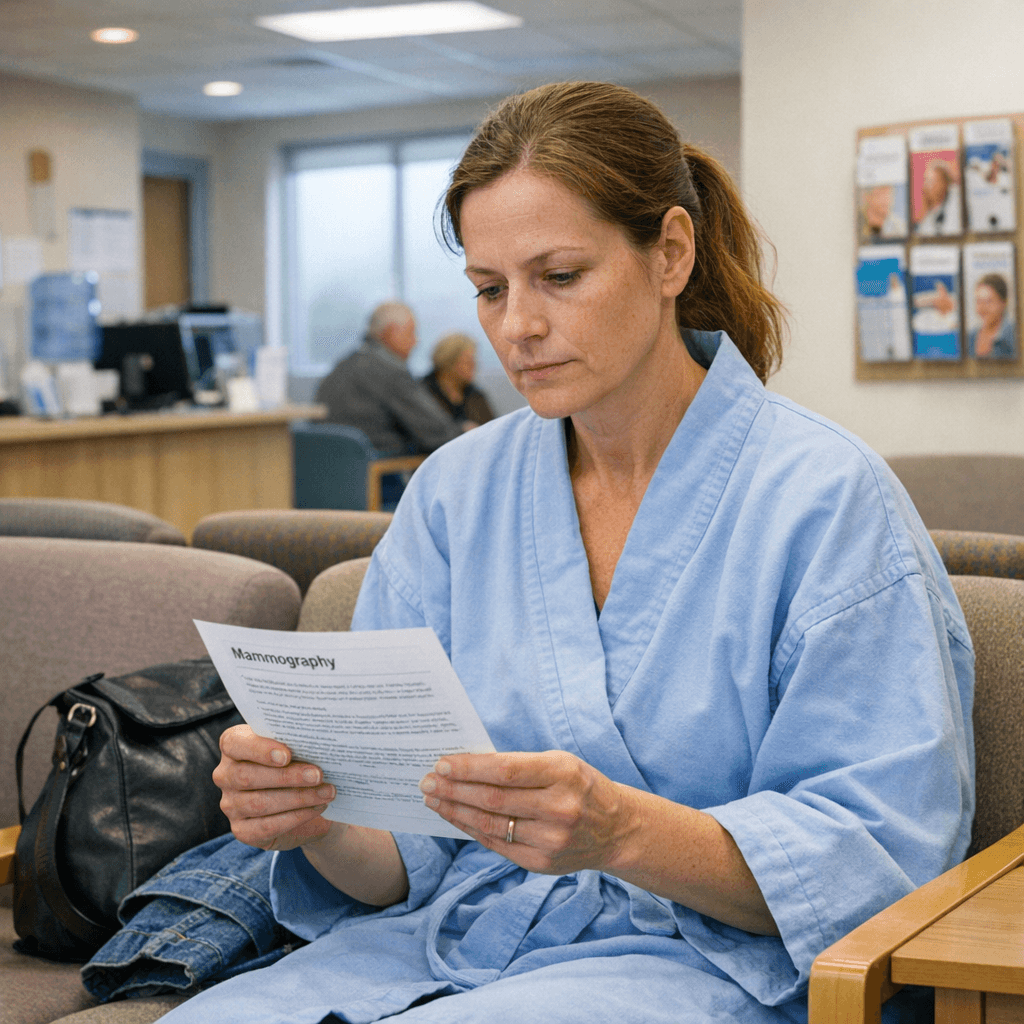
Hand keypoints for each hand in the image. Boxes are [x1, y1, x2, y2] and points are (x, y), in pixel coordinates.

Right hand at [213, 724, 337, 850]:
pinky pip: (267, 826)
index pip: (233, 743)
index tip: (287, 755)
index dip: (259, 749)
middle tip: (318, 775)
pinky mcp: (242, 830)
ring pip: (259, 803)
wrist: (304, 799)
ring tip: (326, 792)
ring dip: (298, 798)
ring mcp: (231, 805)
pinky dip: (296, 817)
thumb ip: (296, 742)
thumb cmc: (297, 762)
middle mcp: (225, 775)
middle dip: (287, 776)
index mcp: (233, 746)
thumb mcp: (295, 747)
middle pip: (248, 776)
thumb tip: (317, 743)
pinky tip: (317, 808)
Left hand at [418, 750, 640, 874]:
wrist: (616, 829)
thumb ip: (519, 766)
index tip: (442, 763)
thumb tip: (466, 766)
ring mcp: (551, 841)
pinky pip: (497, 845)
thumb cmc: (580, 786)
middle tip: (427, 781)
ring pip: (491, 826)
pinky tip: (455, 818)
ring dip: (456, 811)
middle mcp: (559, 809)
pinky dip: (472, 830)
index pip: (506, 770)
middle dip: (454, 790)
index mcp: (563, 773)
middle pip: (493, 800)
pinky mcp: (542, 864)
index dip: (470, 768)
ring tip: (433, 799)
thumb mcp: (560, 763)